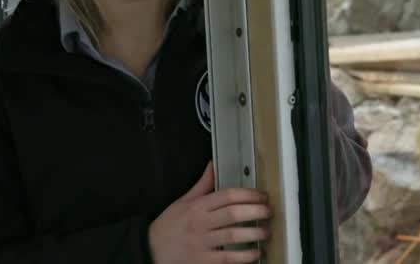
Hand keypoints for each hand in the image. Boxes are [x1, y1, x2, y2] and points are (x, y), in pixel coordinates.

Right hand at [149, 162, 270, 263]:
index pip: (227, 195)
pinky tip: (255, 253)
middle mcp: (200, 223)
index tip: (261, 196)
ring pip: (234, 235)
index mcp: (197, 206)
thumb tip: (212, 166)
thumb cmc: (168, 226)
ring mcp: (202, 243)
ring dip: (254, 233)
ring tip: (266, 232)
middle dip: (256, 211)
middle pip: (234, 213)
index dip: (249, 194)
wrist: (150, 249)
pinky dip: (245, 256)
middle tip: (269, 212)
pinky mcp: (203, 261)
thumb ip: (202, 185)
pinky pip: (228, 258)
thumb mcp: (182, 202)